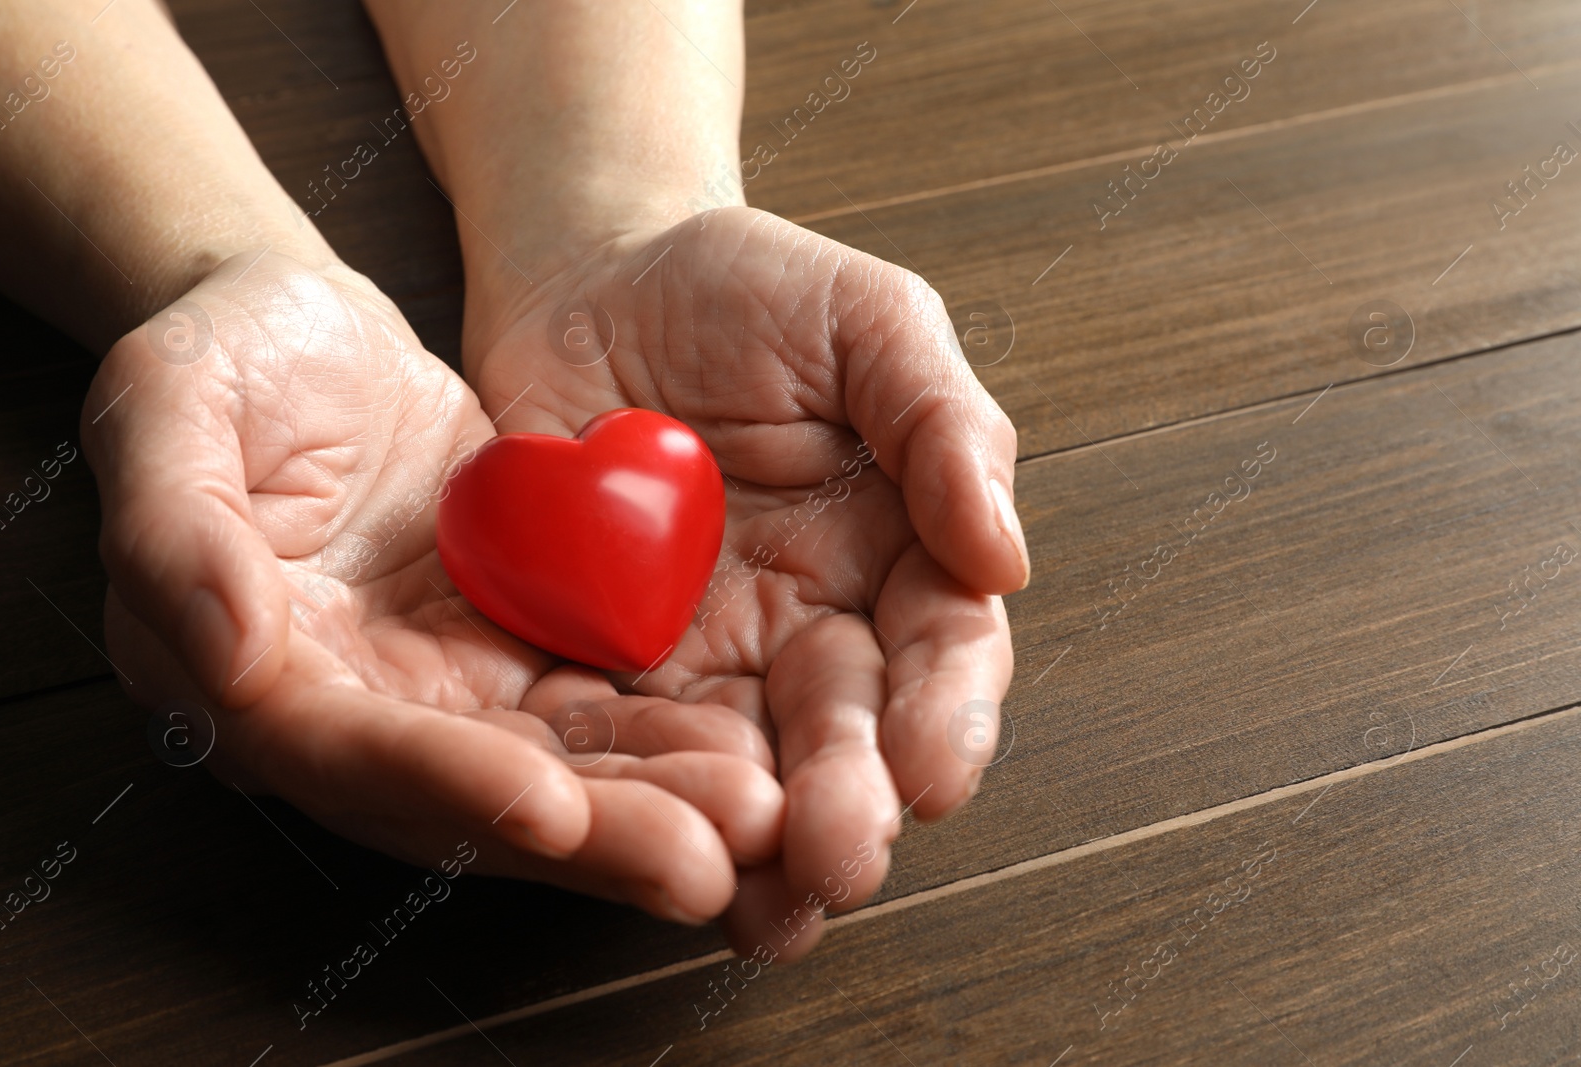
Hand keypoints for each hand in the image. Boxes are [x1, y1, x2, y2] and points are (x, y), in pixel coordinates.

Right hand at [83, 251, 783, 922]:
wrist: (312, 337)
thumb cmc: (228, 357)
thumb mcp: (168, 403)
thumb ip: (175, 529)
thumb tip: (234, 656)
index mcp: (246, 674)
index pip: (344, 751)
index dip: (443, 782)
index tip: (550, 805)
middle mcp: (356, 708)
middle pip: (471, 797)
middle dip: (589, 835)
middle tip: (704, 861)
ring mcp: (445, 687)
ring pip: (556, 769)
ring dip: (654, 805)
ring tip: (758, 819)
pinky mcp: (518, 650)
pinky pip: (601, 707)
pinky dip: (674, 736)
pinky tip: (761, 751)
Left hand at [461, 206, 1024, 956]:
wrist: (589, 274)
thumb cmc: (743, 287)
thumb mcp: (868, 320)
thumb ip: (942, 423)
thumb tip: (1006, 554)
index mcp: (893, 552)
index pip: (939, 650)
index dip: (943, 714)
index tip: (933, 770)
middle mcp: (807, 622)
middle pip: (844, 732)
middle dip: (852, 804)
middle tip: (839, 859)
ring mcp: (702, 652)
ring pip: (744, 765)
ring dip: (755, 841)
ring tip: (762, 903)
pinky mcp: (597, 660)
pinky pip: (619, 739)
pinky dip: (637, 797)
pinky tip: (648, 848)